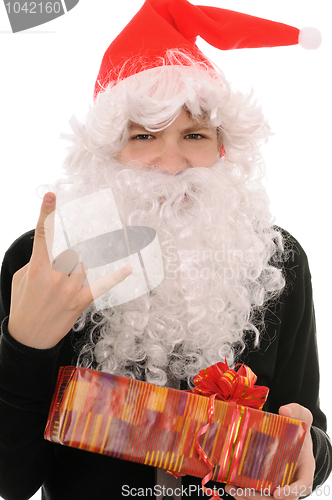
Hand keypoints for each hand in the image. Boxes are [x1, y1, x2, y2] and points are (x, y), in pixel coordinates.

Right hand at [8, 193, 132, 348]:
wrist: (28, 337)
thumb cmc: (23, 304)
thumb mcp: (21, 277)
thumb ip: (37, 260)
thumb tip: (53, 249)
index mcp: (37, 267)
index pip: (43, 235)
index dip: (47, 213)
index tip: (51, 196)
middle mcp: (55, 276)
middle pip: (72, 249)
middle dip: (67, 254)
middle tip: (62, 264)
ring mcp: (70, 289)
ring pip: (84, 263)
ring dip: (76, 268)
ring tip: (63, 284)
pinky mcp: (81, 301)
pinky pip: (101, 285)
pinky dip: (115, 277)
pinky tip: (127, 268)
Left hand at [225, 403, 313, 499]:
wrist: (292, 432)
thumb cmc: (299, 427)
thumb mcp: (302, 416)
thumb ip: (296, 411)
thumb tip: (284, 410)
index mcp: (304, 468)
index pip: (302, 485)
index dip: (291, 492)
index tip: (278, 493)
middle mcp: (291, 479)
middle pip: (279, 497)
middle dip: (262, 497)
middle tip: (246, 491)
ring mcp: (278, 481)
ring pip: (265, 496)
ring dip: (248, 495)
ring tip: (232, 488)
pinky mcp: (265, 478)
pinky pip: (256, 488)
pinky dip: (244, 489)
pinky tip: (231, 484)